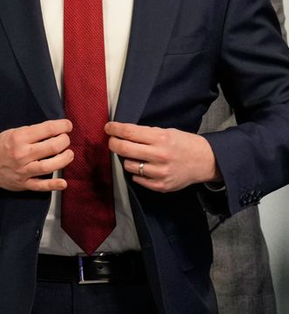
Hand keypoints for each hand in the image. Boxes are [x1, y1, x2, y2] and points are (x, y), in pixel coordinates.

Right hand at [0, 119, 72, 191]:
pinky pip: (40, 186)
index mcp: (18, 138)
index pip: (47, 129)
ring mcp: (22, 171)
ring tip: (69, 154)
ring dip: (64, 159)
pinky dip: (53, 185)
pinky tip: (63, 183)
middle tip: (65, 139)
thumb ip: (32, 133)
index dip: (63, 126)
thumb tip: (55, 131)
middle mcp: (21, 154)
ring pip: (49, 166)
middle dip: (64, 141)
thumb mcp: (12, 132)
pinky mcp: (23, 184)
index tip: (67, 126)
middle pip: (52, 147)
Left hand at [105, 121, 220, 191]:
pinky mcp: (160, 186)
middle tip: (112, 141)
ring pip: (128, 165)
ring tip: (139, 156)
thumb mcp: (167, 132)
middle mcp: (159, 155)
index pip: (129, 132)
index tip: (108, 127)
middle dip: (113, 144)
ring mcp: (160, 172)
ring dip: (129, 160)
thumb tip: (121, 132)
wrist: (206, 161)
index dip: (114, 129)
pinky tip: (146, 167)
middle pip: (123, 149)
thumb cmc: (184, 144)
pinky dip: (138, 173)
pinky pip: (137, 179)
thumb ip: (146, 134)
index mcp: (161, 138)